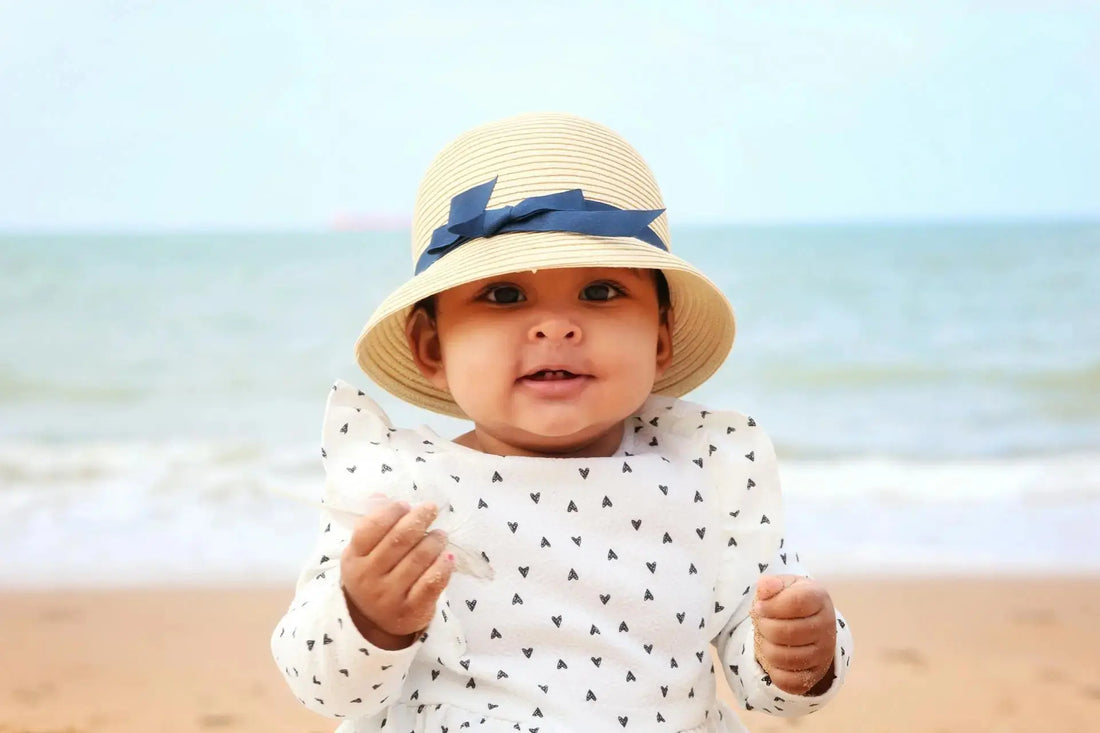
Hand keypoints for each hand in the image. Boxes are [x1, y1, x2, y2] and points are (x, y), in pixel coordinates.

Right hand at [340, 499, 453, 649]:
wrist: (374, 623)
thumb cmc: (373, 575)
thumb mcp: (364, 552)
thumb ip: (372, 523)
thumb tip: (381, 496)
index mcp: (354, 558)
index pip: (370, 529)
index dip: (389, 512)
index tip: (405, 504)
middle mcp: (368, 578)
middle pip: (398, 541)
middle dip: (418, 520)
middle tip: (431, 509)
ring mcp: (389, 597)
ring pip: (418, 560)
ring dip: (434, 541)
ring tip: (441, 534)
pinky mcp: (411, 611)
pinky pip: (431, 583)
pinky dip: (443, 566)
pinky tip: (448, 557)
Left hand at [750, 574, 836, 695]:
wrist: (811, 622)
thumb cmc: (790, 600)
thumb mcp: (783, 586)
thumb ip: (771, 584)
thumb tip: (764, 586)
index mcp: (819, 598)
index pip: (796, 603)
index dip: (770, 606)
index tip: (759, 606)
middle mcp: (827, 627)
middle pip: (786, 633)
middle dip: (764, 627)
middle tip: (761, 623)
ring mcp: (824, 654)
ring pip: (785, 658)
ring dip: (766, 648)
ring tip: (767, 639)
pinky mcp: (815, 675)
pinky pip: (788, 681)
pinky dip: (774, 672)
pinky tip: (774, 657)